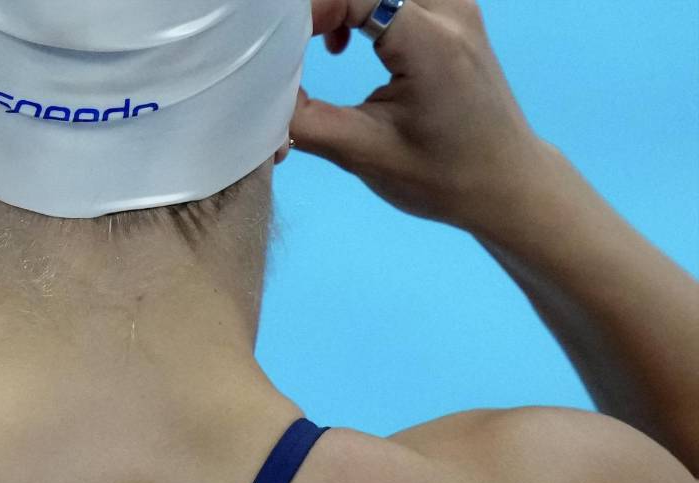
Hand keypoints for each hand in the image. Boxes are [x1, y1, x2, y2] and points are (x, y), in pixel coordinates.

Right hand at [292, 0, 547, 230]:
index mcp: (430, 42)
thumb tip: (258, 96)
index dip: (307, 14)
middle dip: (320, 8)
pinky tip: (350, 37)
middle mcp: (449, 8)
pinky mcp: (452, 9)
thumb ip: (304, 121)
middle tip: (296, 45)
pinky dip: (361, 1)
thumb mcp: (364, 155)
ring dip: (342, 3)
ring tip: (323, 42)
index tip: (281, 53)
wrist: (506, 182)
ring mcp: (455, 3)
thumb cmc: (441, 177)